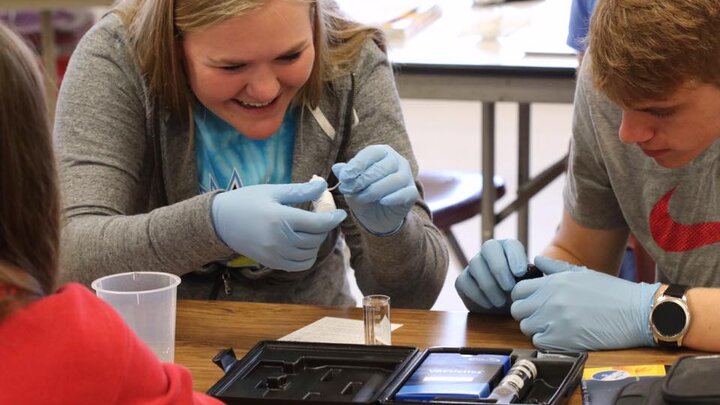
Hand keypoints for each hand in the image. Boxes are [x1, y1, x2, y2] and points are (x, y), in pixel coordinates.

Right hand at [211, 181, 346, 271]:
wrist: (220, 221)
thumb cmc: (246, 201)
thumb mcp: (273, 191)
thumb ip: (300, 191)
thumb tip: (323, 185)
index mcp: (280, 218)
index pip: (317, 223)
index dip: (333, 218)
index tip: (341, 213)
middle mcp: (279, 240)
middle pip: (315, 238)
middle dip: (324, 226)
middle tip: (322, 214)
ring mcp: (275, 254)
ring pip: (309, 254)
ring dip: (317, 241)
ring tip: (311, 228)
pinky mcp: (272, 263)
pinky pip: (299, 265)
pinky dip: (307, 256)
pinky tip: (304, 243)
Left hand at [332, 145, 418, 234]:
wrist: (376, 217)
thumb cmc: (363, 194)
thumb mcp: (351, 185)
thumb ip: (345, 176)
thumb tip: (337, 168)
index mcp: (382, 153)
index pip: (371, 153)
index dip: (357, 164)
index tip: (344, 177)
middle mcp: (397, 161)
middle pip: (382, 167)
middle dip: (363, 179)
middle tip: (350, 190)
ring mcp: (407, 176)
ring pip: (395, 179)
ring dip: (375, 190)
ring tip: (362, 198)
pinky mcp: (412, 192)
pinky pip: (406, 192)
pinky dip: (394, 197)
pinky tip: (383, 201)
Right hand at [454, 239, 529, 312]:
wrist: (506, 312)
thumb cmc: (522, 295)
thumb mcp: (532, 286)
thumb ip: (535, 276)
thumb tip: (534, 266)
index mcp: (509, 248)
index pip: (511, 245)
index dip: (514, 257)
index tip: (520, 274)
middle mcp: (490, 252)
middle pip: (489, 247)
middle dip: (499, 267)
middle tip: (509, 288)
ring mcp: (474, 264)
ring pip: (476, 265)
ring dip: (489, 285)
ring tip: (501, 302)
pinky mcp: (462, 280)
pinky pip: (464, 281)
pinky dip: (477, 294)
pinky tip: (489, 304)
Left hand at [510, 256, 660, 349]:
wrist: (637, 312)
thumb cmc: (612, 292)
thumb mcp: (581, 273)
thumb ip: (554, 267)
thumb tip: (536, 260)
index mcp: (553, 282)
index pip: (518, 290)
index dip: (523, 296)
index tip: (532, 301)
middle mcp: (550, 300)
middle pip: (517, 310)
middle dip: (526, 313)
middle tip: (541, 315)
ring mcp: (555, 321)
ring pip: (526, 327)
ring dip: (536, 328)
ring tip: (554, 325)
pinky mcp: (563, 340)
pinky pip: (539, 342)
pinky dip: (546, 341)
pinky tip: (561, 336)